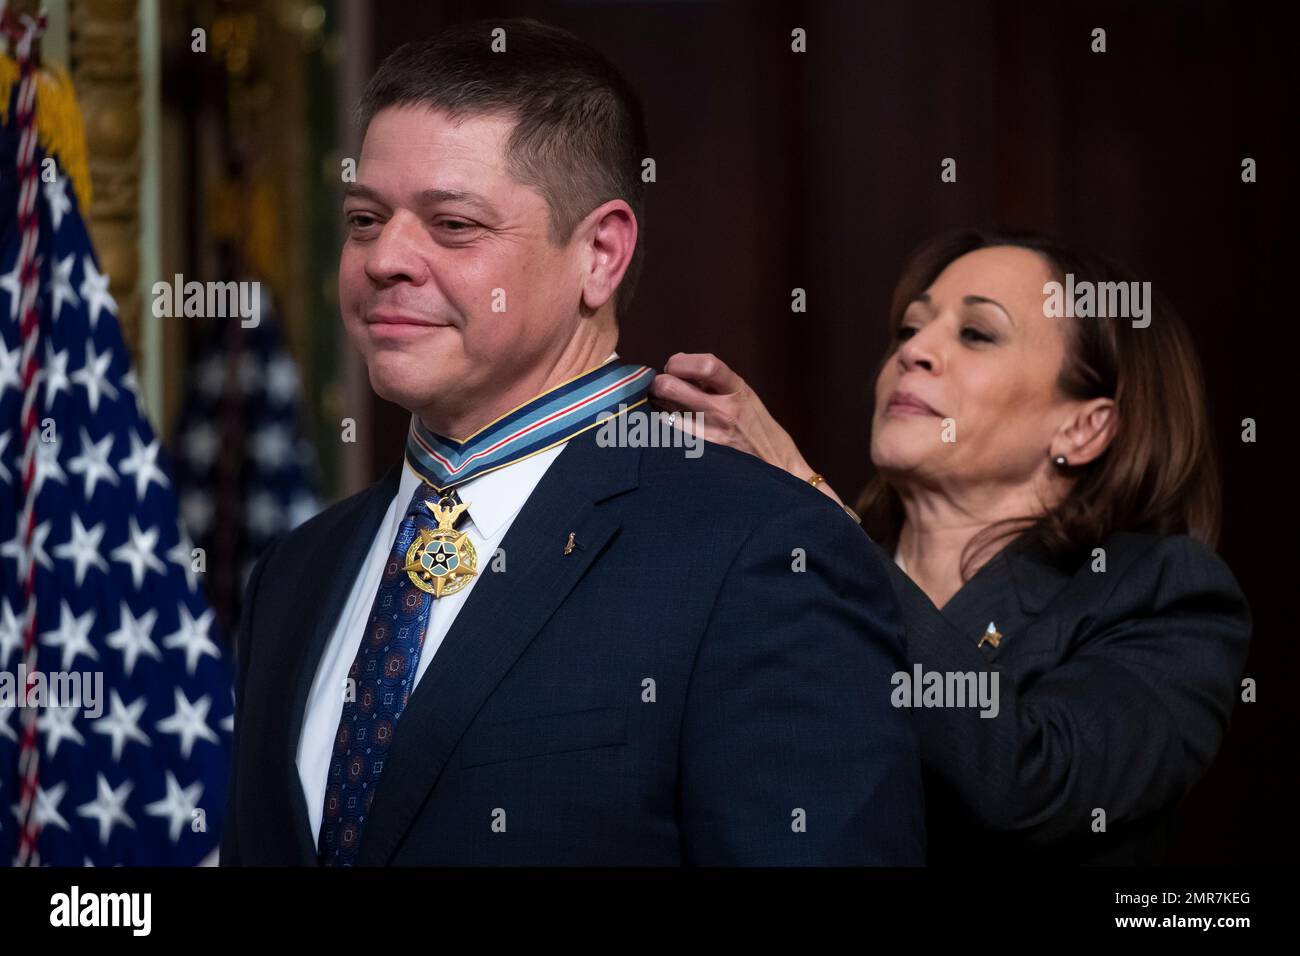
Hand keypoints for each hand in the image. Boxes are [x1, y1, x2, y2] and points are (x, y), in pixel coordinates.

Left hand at [650, 352, 843, 504]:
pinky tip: (668, 431)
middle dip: (658, 384)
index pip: (705, 364)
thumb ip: (715, 382)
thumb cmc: (758, 431)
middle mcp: (723, 410)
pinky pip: (669, 437)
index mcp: (737, 390)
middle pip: (670, 387)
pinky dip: (663, 430)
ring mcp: (710, 435)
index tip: (674, 366)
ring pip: (662, 413)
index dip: (679, 362)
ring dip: (658, 409)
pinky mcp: (701, 455)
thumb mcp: (744, 397)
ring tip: (666, 411)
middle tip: (661, 389)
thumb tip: (678, 364)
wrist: (779, 470)